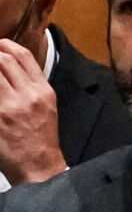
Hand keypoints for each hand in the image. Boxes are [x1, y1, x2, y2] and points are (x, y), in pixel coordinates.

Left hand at [0, 39, 64, 184]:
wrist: (38, 166)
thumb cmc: (41, 137)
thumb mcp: (46, 107)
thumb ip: (30, 86)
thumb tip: (9, 68)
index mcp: (43, 90)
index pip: (23, 56)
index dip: (4, 45)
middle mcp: (28, 95)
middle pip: (3, 60)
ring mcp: (10, 107)